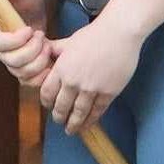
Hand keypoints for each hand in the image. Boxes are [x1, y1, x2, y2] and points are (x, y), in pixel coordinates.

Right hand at [0, 0, 55, 87]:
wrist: (32, 5)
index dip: (16, 41)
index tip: (30, 28)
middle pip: (12, 62)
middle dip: (32, 51)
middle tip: (42, 36)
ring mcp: (9, 60)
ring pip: (22, 74)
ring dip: (39, 62)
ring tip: (47, 46)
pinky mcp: (22, 67)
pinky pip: (29, 80)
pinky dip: (42, 75)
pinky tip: (50, 60)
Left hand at [39, 11, 144, 135]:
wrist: (119, 33)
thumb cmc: (95, 34)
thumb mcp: (70, 41)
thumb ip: (56, 50)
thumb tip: (44, 50)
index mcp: (61, 68)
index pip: (47, 93)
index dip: (47, 102)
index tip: (49, 106)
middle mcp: (73, 81)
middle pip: (61, 107)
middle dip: (58, 117)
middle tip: (59, 121)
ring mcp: (91, 89)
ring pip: (78, 113)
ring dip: (73, 124)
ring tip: (71, 130)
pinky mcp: (108, 93)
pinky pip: (97, 111)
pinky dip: (91, 120)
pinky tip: (88, 124)